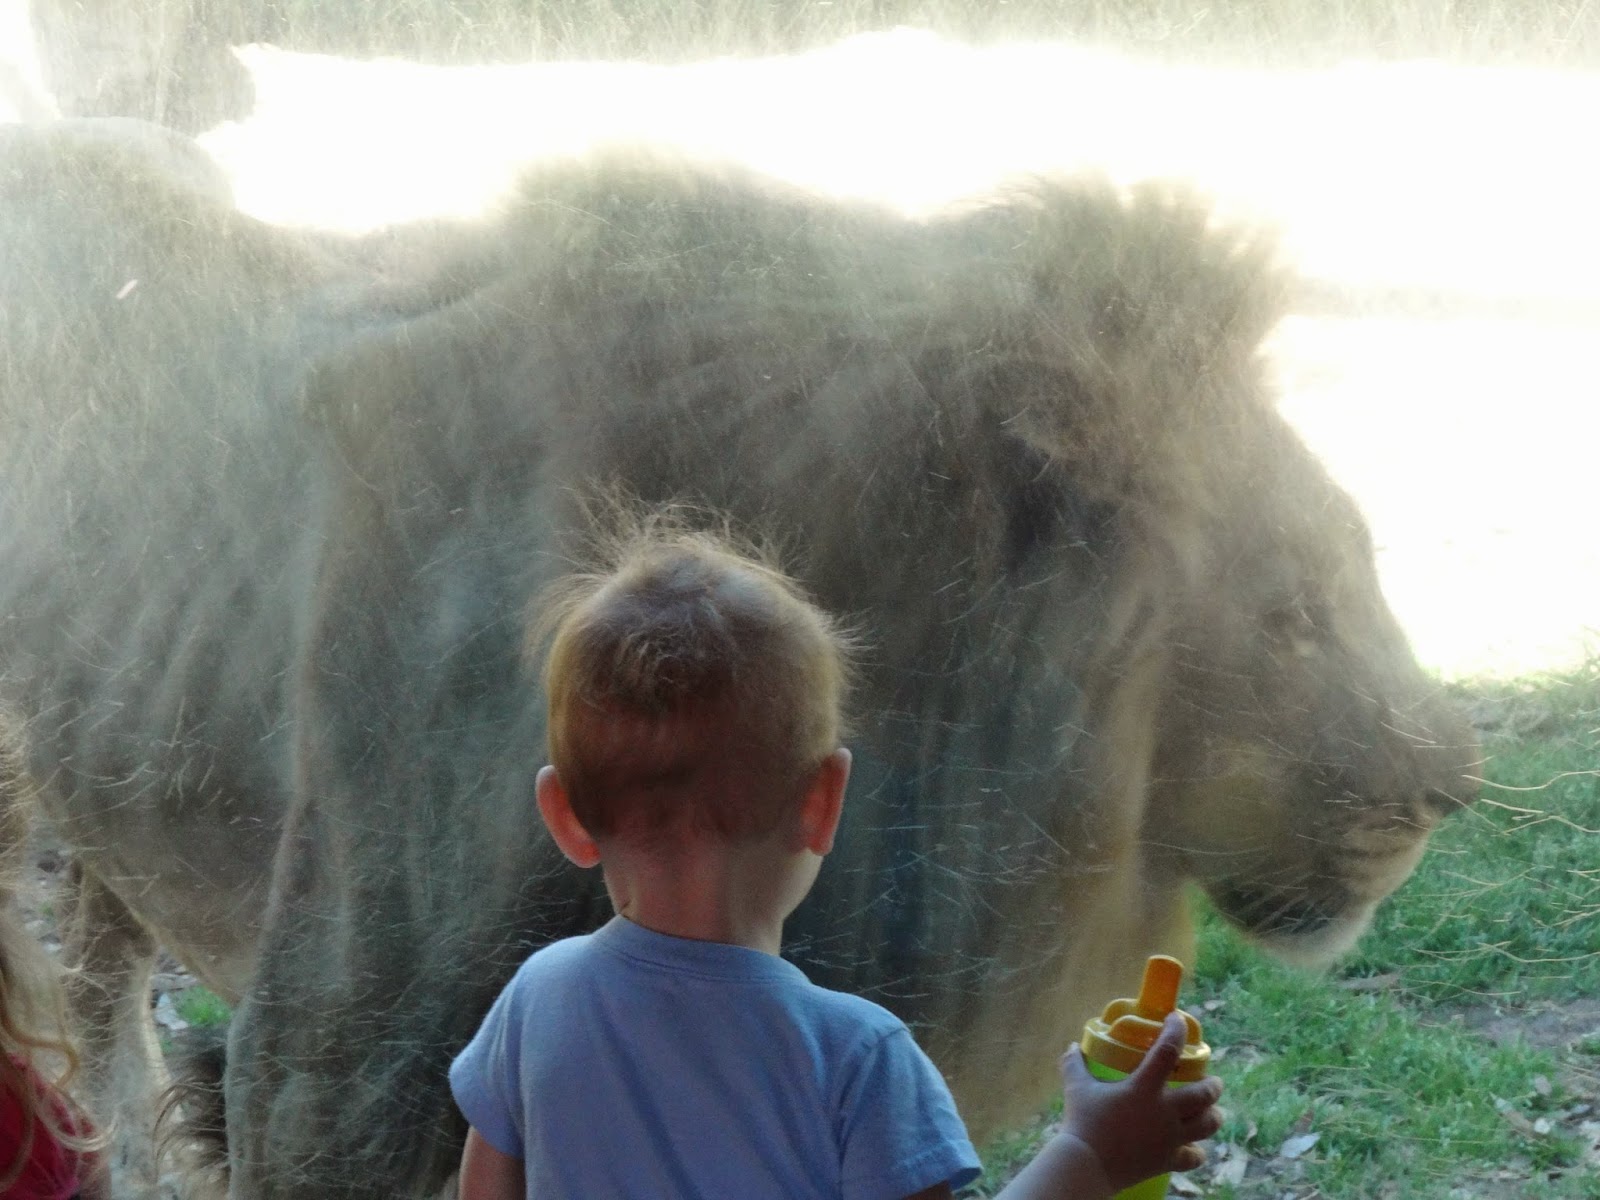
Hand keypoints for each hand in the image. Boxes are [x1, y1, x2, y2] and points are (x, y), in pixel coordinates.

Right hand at [1058, 1013, 1224, 1192]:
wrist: (1088, 1165)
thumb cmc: (1083, 1122)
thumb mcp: (1076, 1087)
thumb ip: (1074, 1064)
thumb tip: (1071, 1047)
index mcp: (1144, 1087)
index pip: (1168, 1051)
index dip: (1176, 1031)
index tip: (1177, 1020)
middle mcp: (1165, 1111)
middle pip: (1204, 1094)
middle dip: (1213, 1085)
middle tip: (1211, 1080)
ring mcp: (1170, 1137)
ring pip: (1207, 1125)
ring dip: (1213, 1115)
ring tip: (1212, 1111)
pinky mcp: (1168, 1160)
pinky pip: (1194, 1157)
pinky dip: (1197, 1152)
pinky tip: (1194, 1147)